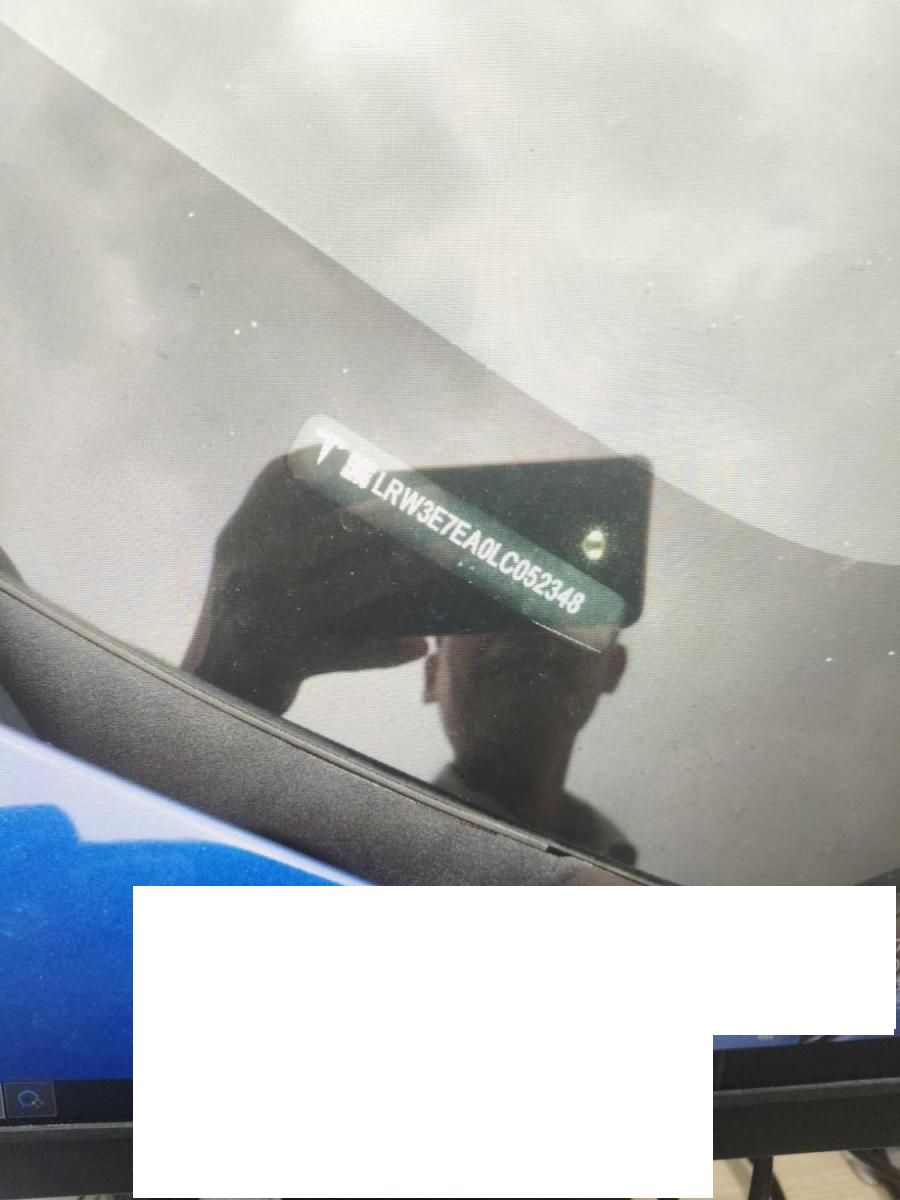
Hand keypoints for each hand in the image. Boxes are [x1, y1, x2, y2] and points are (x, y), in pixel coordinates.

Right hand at [183, 454, 427, 713]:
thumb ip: (291, 541)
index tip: (368, 457)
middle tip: (436, 504)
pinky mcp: (281, 661)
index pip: (280, 482)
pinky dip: (385, 651)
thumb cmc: (251, 623)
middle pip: (331, 531)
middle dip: (390, 514)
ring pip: (348, 587)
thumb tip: (383, 518)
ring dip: (402, 571)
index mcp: (240, 539)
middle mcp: (249, 571)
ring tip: (447, 556)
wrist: (213, 694)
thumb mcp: (252, 573)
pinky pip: (346, 653)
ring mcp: (264, 616)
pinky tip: (419, 645)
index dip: (326, 465)